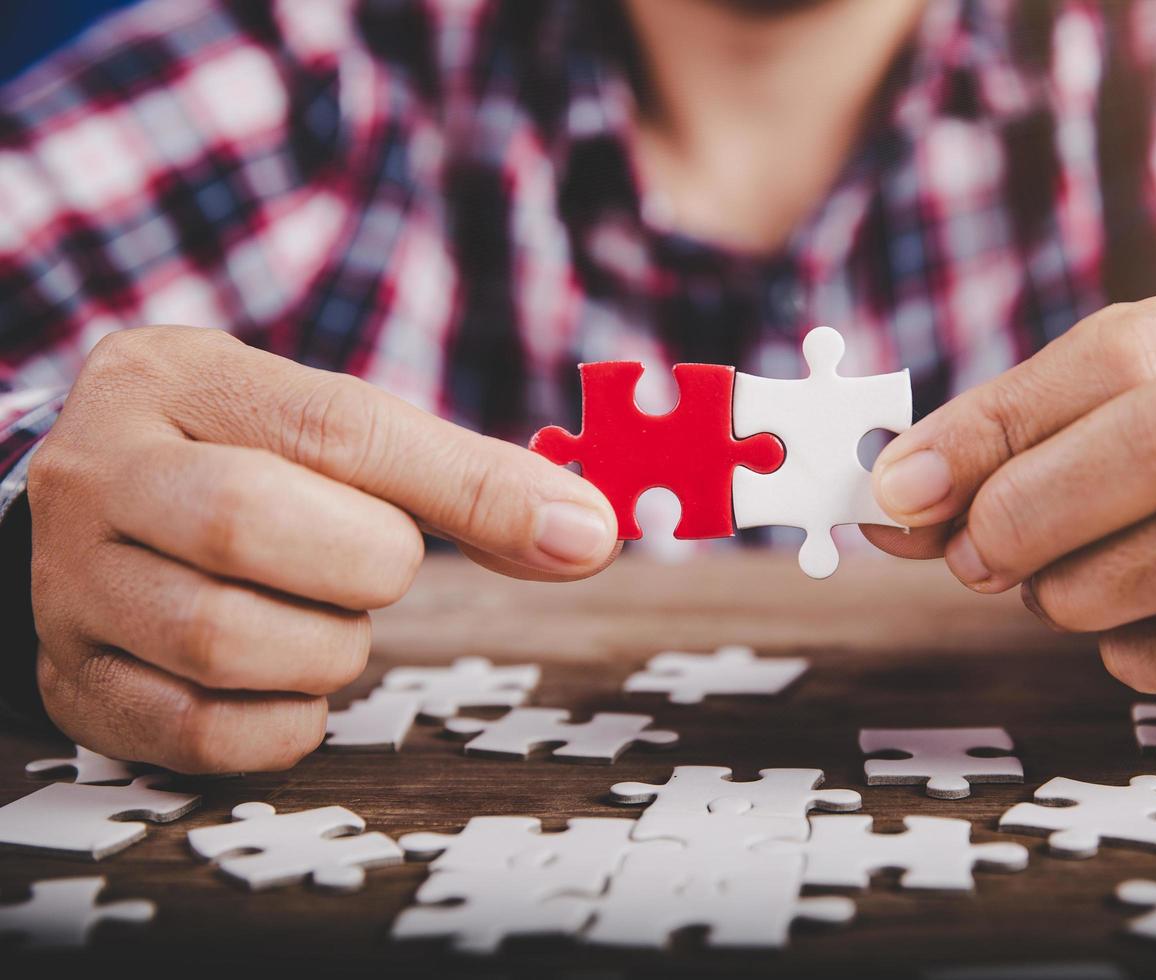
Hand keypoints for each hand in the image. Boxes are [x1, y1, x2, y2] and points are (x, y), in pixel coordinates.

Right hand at [28, 327, 617, 771]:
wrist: (101, 516)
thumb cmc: (246, 462)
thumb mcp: (335, 436)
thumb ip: (459, 478)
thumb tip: (586, 533)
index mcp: (177, 380)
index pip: (335, 427)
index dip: (468, 486)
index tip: (577, 532)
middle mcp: (99, 474)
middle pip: (251, 523)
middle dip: (364, 566)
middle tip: (374, 567)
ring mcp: (71, 585)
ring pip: (223, 639)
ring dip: (325, 648)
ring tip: (325, 617)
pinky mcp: (76, 682)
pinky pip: (199, 732)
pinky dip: (282, 724)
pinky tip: (291, 684)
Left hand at [867, 279, 1155, 708]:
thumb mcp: (1095, 409)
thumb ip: (1000, 444)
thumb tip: (893, 498)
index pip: (1115, 355)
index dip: (996, 425)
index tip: (904, 485)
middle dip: (1036, 508)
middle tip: (970, 556)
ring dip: (1083, 586)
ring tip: (1049, 589)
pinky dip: (1142, 649)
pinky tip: (1124, 631)